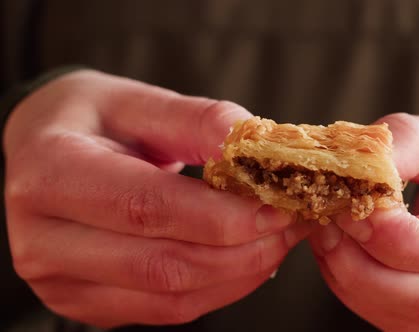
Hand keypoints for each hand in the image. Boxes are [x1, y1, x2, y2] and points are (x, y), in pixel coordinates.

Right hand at [3, 70, 308, 326]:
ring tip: (276, 240)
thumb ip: (196, 120)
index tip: (277, 206)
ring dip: (238, 273)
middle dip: (242, 249)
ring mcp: (60, 280)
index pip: (146, 206)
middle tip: (289, 224)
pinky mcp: (85, 302)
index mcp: (51, 173)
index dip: (220, 215)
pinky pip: (165, 310)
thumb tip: (254, 143)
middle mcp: (43, 239)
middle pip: (162, 263)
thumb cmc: (92, 120)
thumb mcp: (136, 101)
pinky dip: (218, 289)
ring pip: (170, 296)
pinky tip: (245, 260)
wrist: (44, 151)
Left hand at [309, 96, 418, 330]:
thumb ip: (415, 145)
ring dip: (353, 280)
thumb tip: (355, 164)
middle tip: (326, 217)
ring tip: (330, 230)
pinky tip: (348, 253)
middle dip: (361, 263)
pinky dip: (362, 291)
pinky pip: (402, 324)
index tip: (349, 202)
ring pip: (408, 322)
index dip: (395, 235)